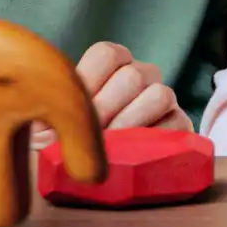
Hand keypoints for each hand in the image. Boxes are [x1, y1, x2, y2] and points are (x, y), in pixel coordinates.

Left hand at [31, 41, 190, 148]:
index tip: (71, 110)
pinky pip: (177, 123)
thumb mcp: (59, 123)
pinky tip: (133, 155)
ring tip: (110, 148)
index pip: (107, 54)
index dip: (89, 81)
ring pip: (159, 94)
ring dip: (131, 123)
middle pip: (131, 76)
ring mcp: (163, 97)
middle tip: (88, 137)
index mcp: (112, 65)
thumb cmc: (76, 142)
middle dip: (106, 110)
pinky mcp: (180, 124)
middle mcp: (141, 74)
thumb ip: (51, 115)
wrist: (107, 172)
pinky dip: (155, 140)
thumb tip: (46, 123)